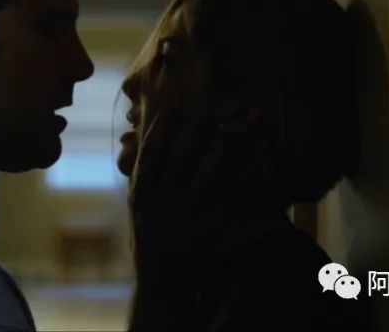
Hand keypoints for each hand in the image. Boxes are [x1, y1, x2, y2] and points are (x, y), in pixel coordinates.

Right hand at [127, 100, 235, 327]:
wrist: (160, 283)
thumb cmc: (148, 243)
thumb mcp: (138, 210)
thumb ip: (144, 181)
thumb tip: (147, 148)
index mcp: (141, 194)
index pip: (150, 154)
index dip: (161, 129)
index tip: (172, 107)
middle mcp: (160, 201)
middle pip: (178, 156)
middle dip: (193, 129)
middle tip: (208, 105)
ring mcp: (183, 215)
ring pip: (203, 174)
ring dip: (219, 148)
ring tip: (232, 126)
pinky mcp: (205, 229)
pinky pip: (224, 200)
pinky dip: (237, 181)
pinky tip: (249, 165)